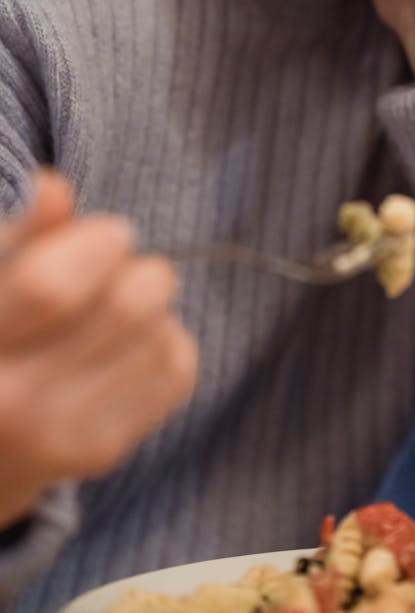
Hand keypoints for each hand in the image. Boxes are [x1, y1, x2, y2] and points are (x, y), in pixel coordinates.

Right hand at [0, 170, 197, 528]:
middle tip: (112, 270)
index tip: (107, 235)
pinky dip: (163, 340)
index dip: (98, 243)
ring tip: (109, 311)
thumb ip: (20, 234)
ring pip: (160, 333)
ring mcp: (61, 435)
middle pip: (128, 307)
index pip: (53, 289)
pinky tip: (121, 346)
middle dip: (136, 267)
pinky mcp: (103, 448)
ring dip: (149, 305)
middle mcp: (11, 402)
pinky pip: (177, 366)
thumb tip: (52, 187)